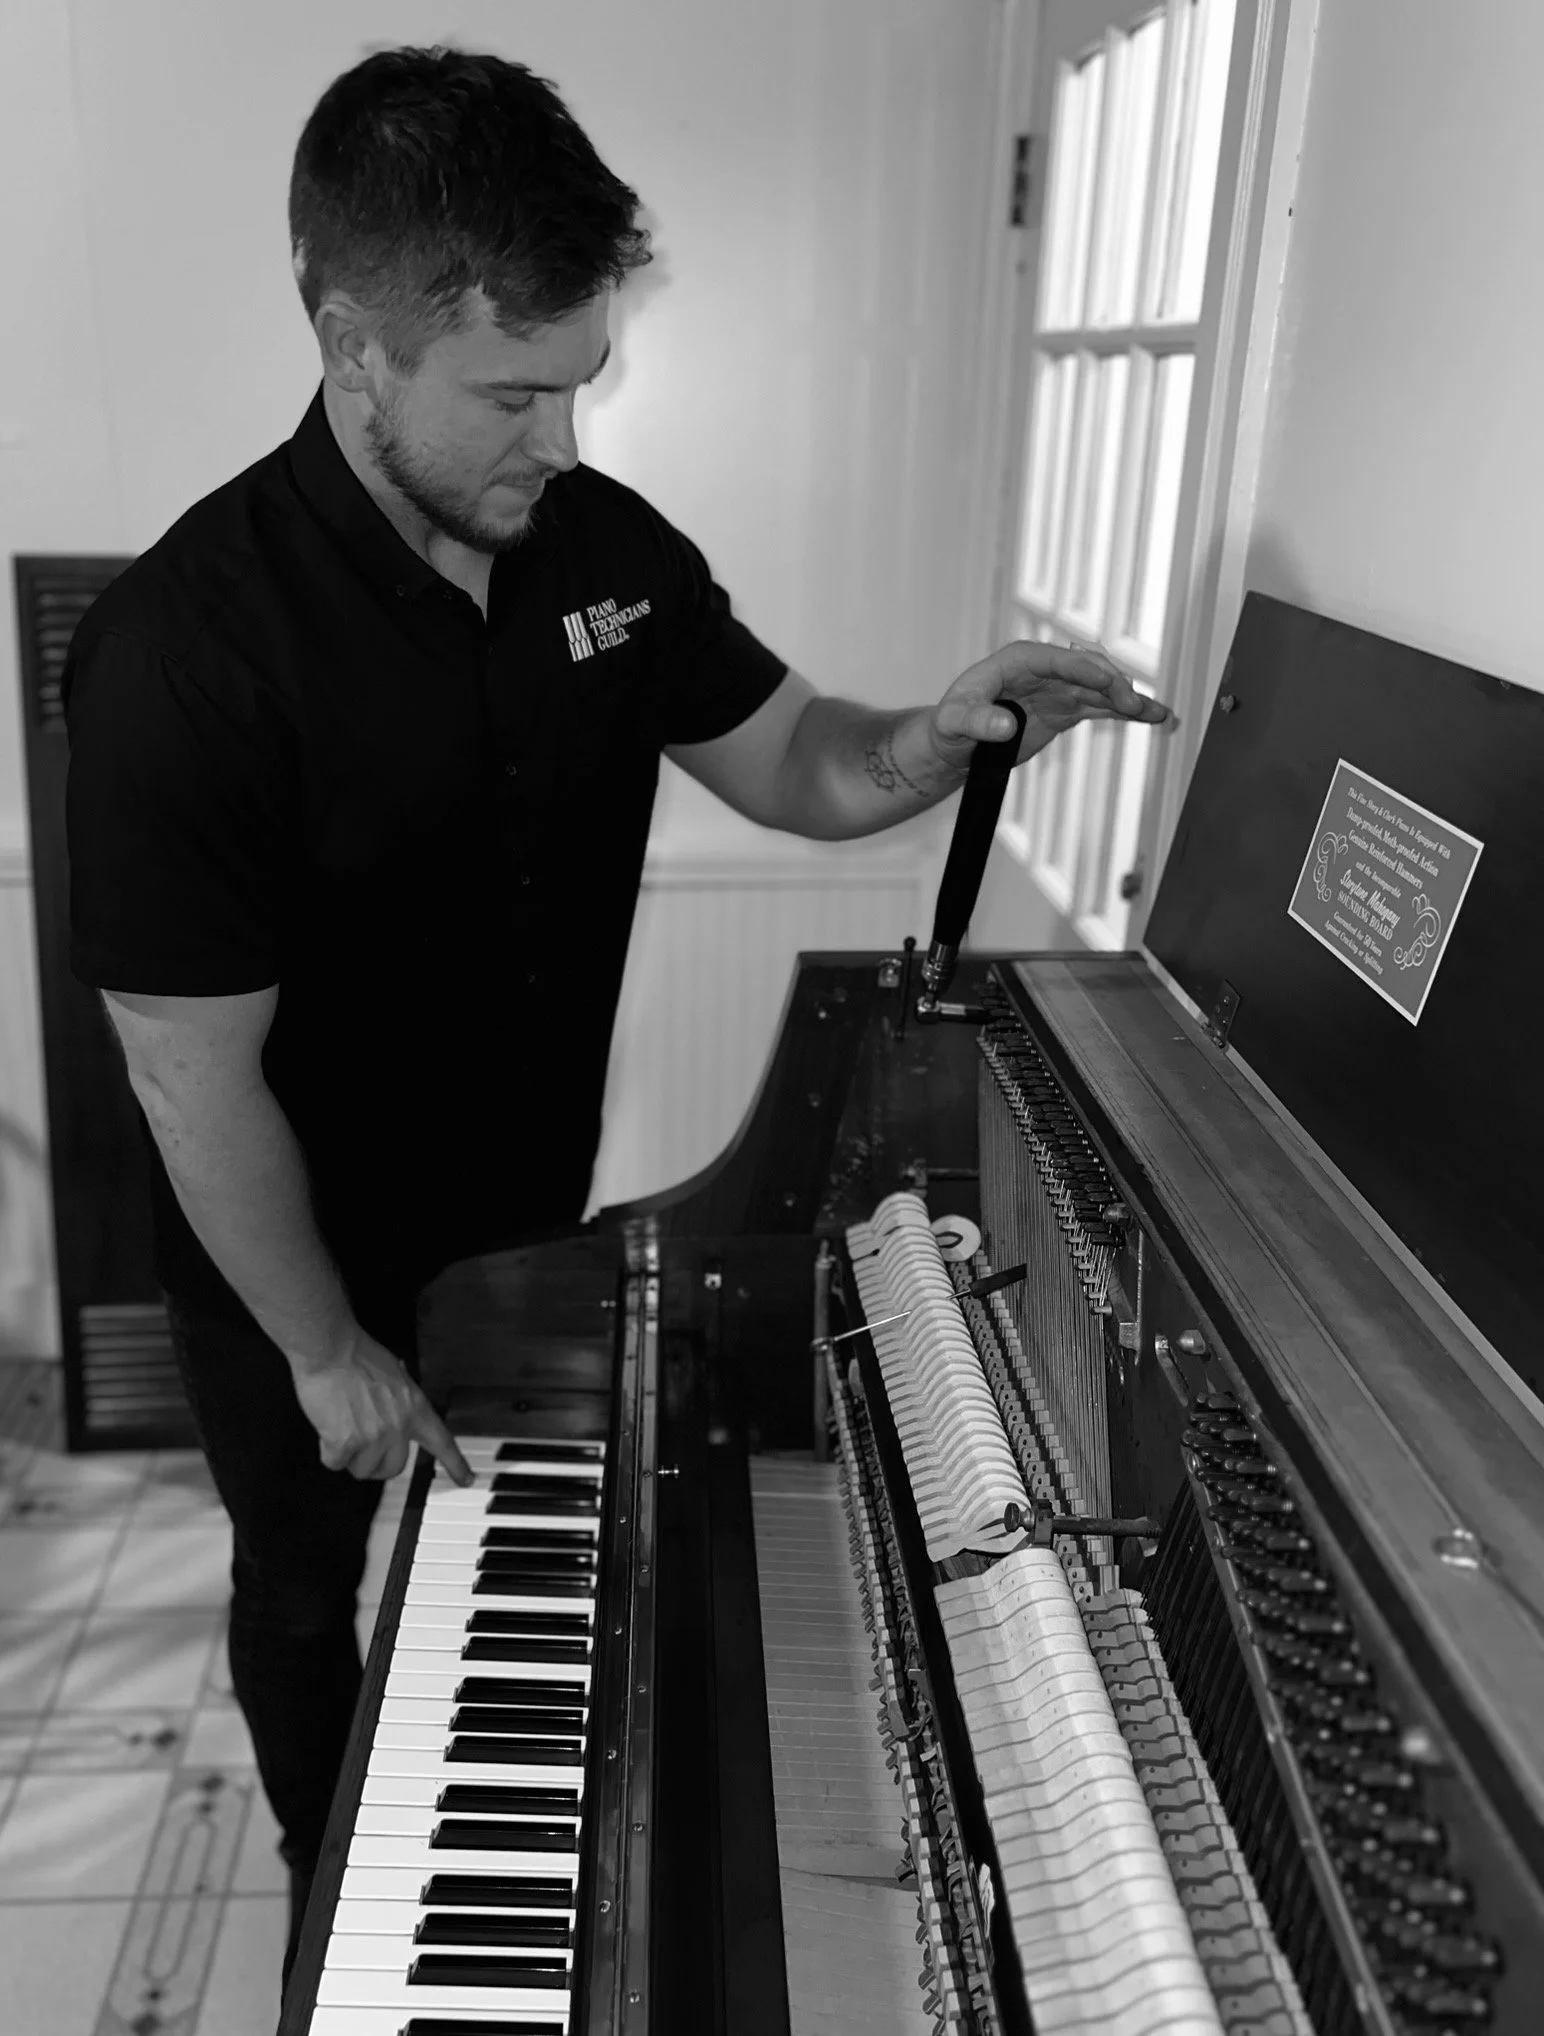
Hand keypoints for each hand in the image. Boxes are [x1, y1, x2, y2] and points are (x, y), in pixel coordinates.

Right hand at [290, 1325, 473, 1485]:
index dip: (455, 1464)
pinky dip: (328, 1451)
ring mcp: (373, 1436)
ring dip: (349, 1455)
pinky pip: (335, 1463)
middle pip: (393, 1469)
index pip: (442, 1442)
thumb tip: (396, 1408)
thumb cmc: (357, 1355)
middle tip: (362, 1443)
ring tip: (342, 1425)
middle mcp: (399, 1426)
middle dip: (375, 1462)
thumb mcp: (395, 1375)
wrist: (330, 1350)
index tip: (466, 1479)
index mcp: (415, 1407)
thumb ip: (400, 1401)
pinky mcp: (346, 1443)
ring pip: (362, 1469)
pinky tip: (328, 1426)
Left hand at [927, 640, 1172, 771]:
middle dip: (1113, 685)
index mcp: (1018, 661)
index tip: (1107, 681)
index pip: (1058, 660)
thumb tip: (1004, 726)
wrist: (956, 742)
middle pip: (1087, 670)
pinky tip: (1152, 718)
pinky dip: (1124, 713)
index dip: (1084, 669)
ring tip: (1156, 713)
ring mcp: (1059, 689)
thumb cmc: (950, 724)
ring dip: (1128, 700)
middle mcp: (1044, 669)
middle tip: (1133, 705)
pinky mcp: (1066, 709)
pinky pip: (1101, 708)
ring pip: (1101, 689)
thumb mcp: (954, 723)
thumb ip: (977, 722)